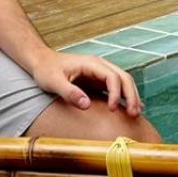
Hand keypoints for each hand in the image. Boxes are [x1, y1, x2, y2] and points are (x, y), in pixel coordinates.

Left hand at [28, 49, 142, 115]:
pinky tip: (131, 108)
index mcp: (91, 64)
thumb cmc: (46, 70)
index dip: (115, 93)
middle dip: (131, 95)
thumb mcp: (53, 81)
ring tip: (135, 114)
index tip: (112, 109)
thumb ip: (69, 92)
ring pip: (124, 82)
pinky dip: (125, 97)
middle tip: (133, 114)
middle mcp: (100, 66)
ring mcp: (101, 73)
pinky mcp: (99, 80)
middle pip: (124, 78)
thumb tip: (86, 104)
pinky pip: (117, 87)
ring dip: (131, 96)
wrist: (42, 62)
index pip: (112, 77)